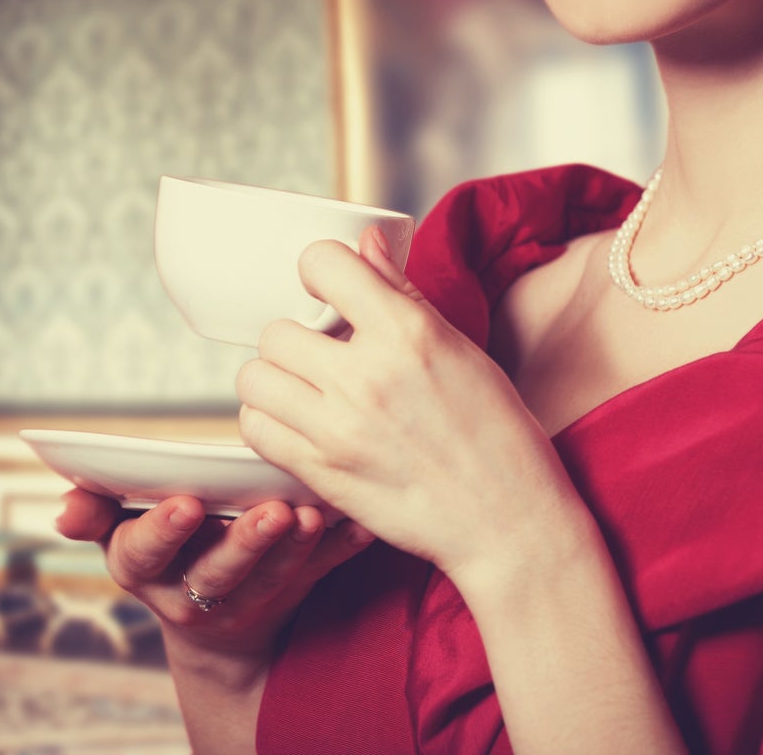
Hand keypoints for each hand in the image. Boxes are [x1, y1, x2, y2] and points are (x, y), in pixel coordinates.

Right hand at [54, 486, 377, 675]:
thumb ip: (94, 513)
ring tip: (313, 513)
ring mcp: (244, 601)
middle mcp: (190, 593)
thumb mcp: (121, 536)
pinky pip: (319, 575)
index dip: (164, 531)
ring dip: (296, 548)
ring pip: (271, 579)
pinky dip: (341, 551)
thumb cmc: (165, 550)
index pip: (145, 553)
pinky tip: (358, 524)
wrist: (213, 625)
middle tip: (273, 510)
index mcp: (143, 568)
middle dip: (245, 542)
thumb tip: (61, 509)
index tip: (188, 502)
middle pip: (217, 572)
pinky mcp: (290, 596)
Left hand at [233, 226, 585, 587]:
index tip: (329, 291)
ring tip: (305, 391)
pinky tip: (299, 425)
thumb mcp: (462, 349)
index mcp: (409, 334)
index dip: (321, 272)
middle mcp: (367, 377)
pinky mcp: (322, 474)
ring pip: (254, 379)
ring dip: (274, 380)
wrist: (508, 522)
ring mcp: (339, 429)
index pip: (324, 264)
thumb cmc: (498, 436)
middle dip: (296, 337)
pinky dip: (269, 424)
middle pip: (276, 331)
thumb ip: (403, 293)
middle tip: (321, 355)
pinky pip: (256, 430)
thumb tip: (366, 241)